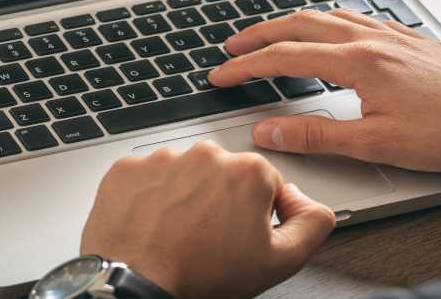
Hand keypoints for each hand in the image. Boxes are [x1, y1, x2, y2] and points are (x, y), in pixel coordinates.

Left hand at [81, 141, 334, 298]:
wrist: (136, 286)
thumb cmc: (200, 276)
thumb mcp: (279, 262)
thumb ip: (312, 223)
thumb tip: (310, 203)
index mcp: (248, 171)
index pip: (264, 184)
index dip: (255, 214)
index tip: (239, 235)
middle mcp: (206, 155)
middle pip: (223, 176)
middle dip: (220, 202)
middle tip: (208, 239)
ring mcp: (163, 158)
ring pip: (184, 175)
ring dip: (183, 198)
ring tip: (177, 234)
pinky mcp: (128, 169)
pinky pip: (147, 178)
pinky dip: (149, 198)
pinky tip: (152, 225)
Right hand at [209, 10, 440, 202]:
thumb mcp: (375, 144)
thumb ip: (316, 136)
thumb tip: (271, 131)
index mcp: (358, 61)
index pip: (285, 57)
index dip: (246, 66)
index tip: (220, 75)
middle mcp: (372, 38)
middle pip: (300, 23)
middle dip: (260, 33)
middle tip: (233, 46)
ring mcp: (393, 34)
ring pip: (330, 14)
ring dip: (293, 22)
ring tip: (273, 34)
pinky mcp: (410, 39)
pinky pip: (358, 17)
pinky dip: (330, 20)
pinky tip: (334, 31)